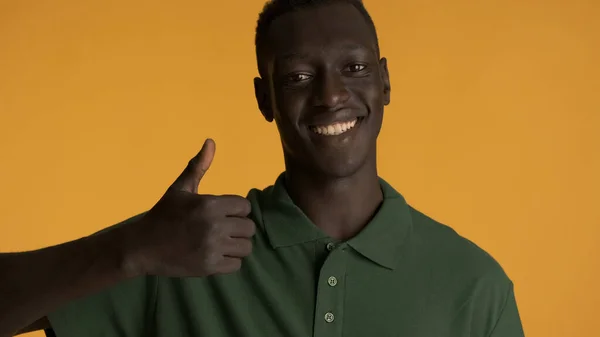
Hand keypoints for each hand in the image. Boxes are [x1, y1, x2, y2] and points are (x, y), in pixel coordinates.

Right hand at [121, 139, 254, 277]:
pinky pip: (236, 265)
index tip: (224, 214)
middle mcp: (214, 226)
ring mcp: (212, 248)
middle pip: (249, 227)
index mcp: (210, 204)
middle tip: (224, 230)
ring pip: (246, 247)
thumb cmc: (163, 215)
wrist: (141, 247)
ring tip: (222, 243)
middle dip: (238, 228)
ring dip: (236, 245)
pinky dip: (229, 261)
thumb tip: (211, 141)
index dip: (236, 210)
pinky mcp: (209, 267)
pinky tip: (216, 255)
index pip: (244, 206)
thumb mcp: (180, 189)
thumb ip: (198, 167)